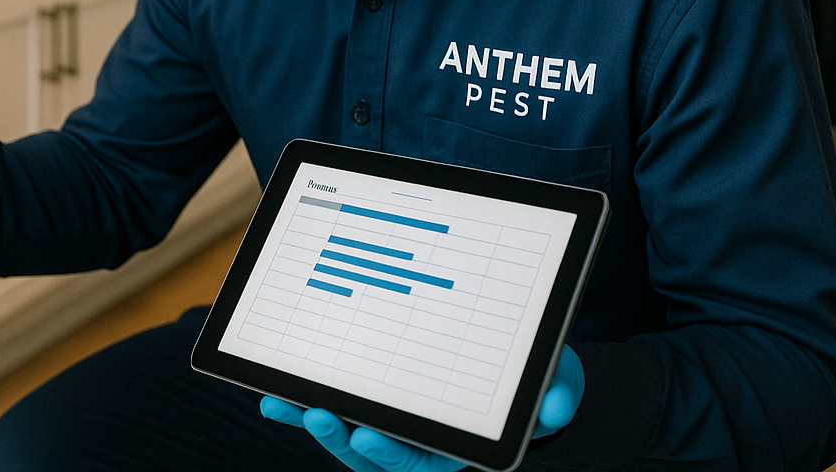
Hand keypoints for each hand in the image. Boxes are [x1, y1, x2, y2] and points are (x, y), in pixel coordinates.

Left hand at [260, 344, 584, 470]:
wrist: (526, 374)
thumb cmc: (538, 381)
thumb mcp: (559, 384)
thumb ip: (557, 394)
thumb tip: (553, 407)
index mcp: (459, 449)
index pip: (421, 461)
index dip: (392, 453)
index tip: (367, 436)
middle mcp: (423, 447)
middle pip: (373, 454)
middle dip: (342, 440)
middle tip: (318, 415)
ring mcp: (396, 430)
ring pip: (349, 438)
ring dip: (315, 422)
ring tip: (284, 403)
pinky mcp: (375, 411)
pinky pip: (340, 416)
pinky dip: (304, 408)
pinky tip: (275, 399)